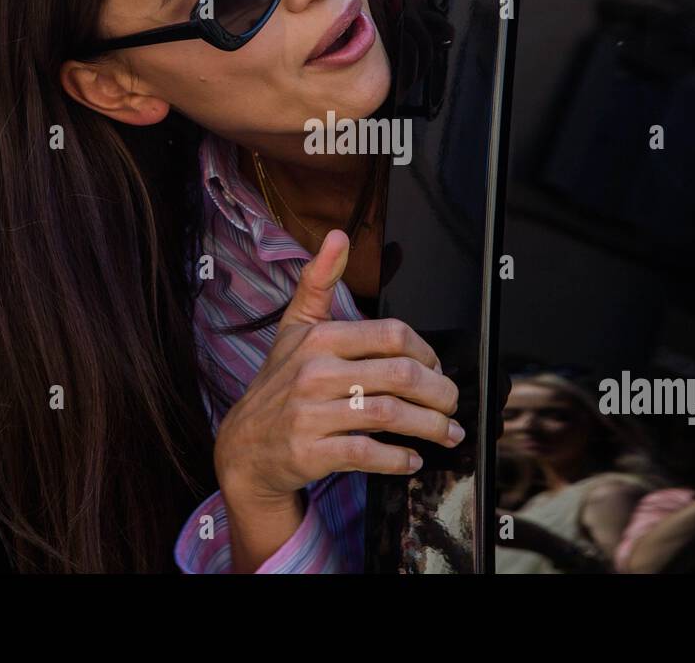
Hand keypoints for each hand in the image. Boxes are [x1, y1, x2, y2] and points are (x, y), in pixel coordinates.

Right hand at [214, 230, 461, 508]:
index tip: (436, 369)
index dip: (427, 353)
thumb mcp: (294, 328)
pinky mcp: (310, 452)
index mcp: (320, 339)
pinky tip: (412, 458)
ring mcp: (310, 414)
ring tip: (447, 431)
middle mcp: (314, 373)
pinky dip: (398, 458)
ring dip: (430, 426)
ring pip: (390, 415)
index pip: (394, 336)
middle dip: (439, 392)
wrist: (244, 446)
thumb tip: (336, 236)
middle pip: (400, 376)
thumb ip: (319, 282)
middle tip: (451, 402)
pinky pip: (367, 453)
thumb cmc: (279, 383)